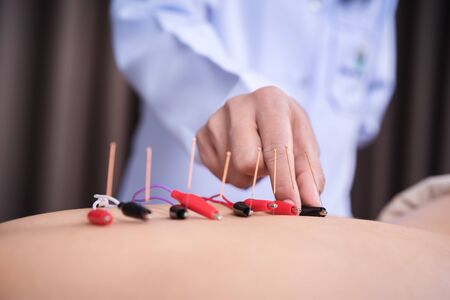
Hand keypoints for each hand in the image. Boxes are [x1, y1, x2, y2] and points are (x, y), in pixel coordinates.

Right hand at [196, 86, 323, 206]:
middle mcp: (238, 105)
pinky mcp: (202, 136)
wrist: (257, 110)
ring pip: (233, 171)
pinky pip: (218, 173)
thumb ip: (308, 172)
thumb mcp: (303, 142)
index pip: (275, 147)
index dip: (284, 180)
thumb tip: (311, 203)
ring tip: (255, 156)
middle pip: (247, 162)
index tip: (291, 205)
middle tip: (271, 165)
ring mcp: (215, 120)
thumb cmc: (284, 127)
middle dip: (263, 173)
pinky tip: (239, 156)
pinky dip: (234, 173)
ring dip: (249, 176)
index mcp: (269, 101)